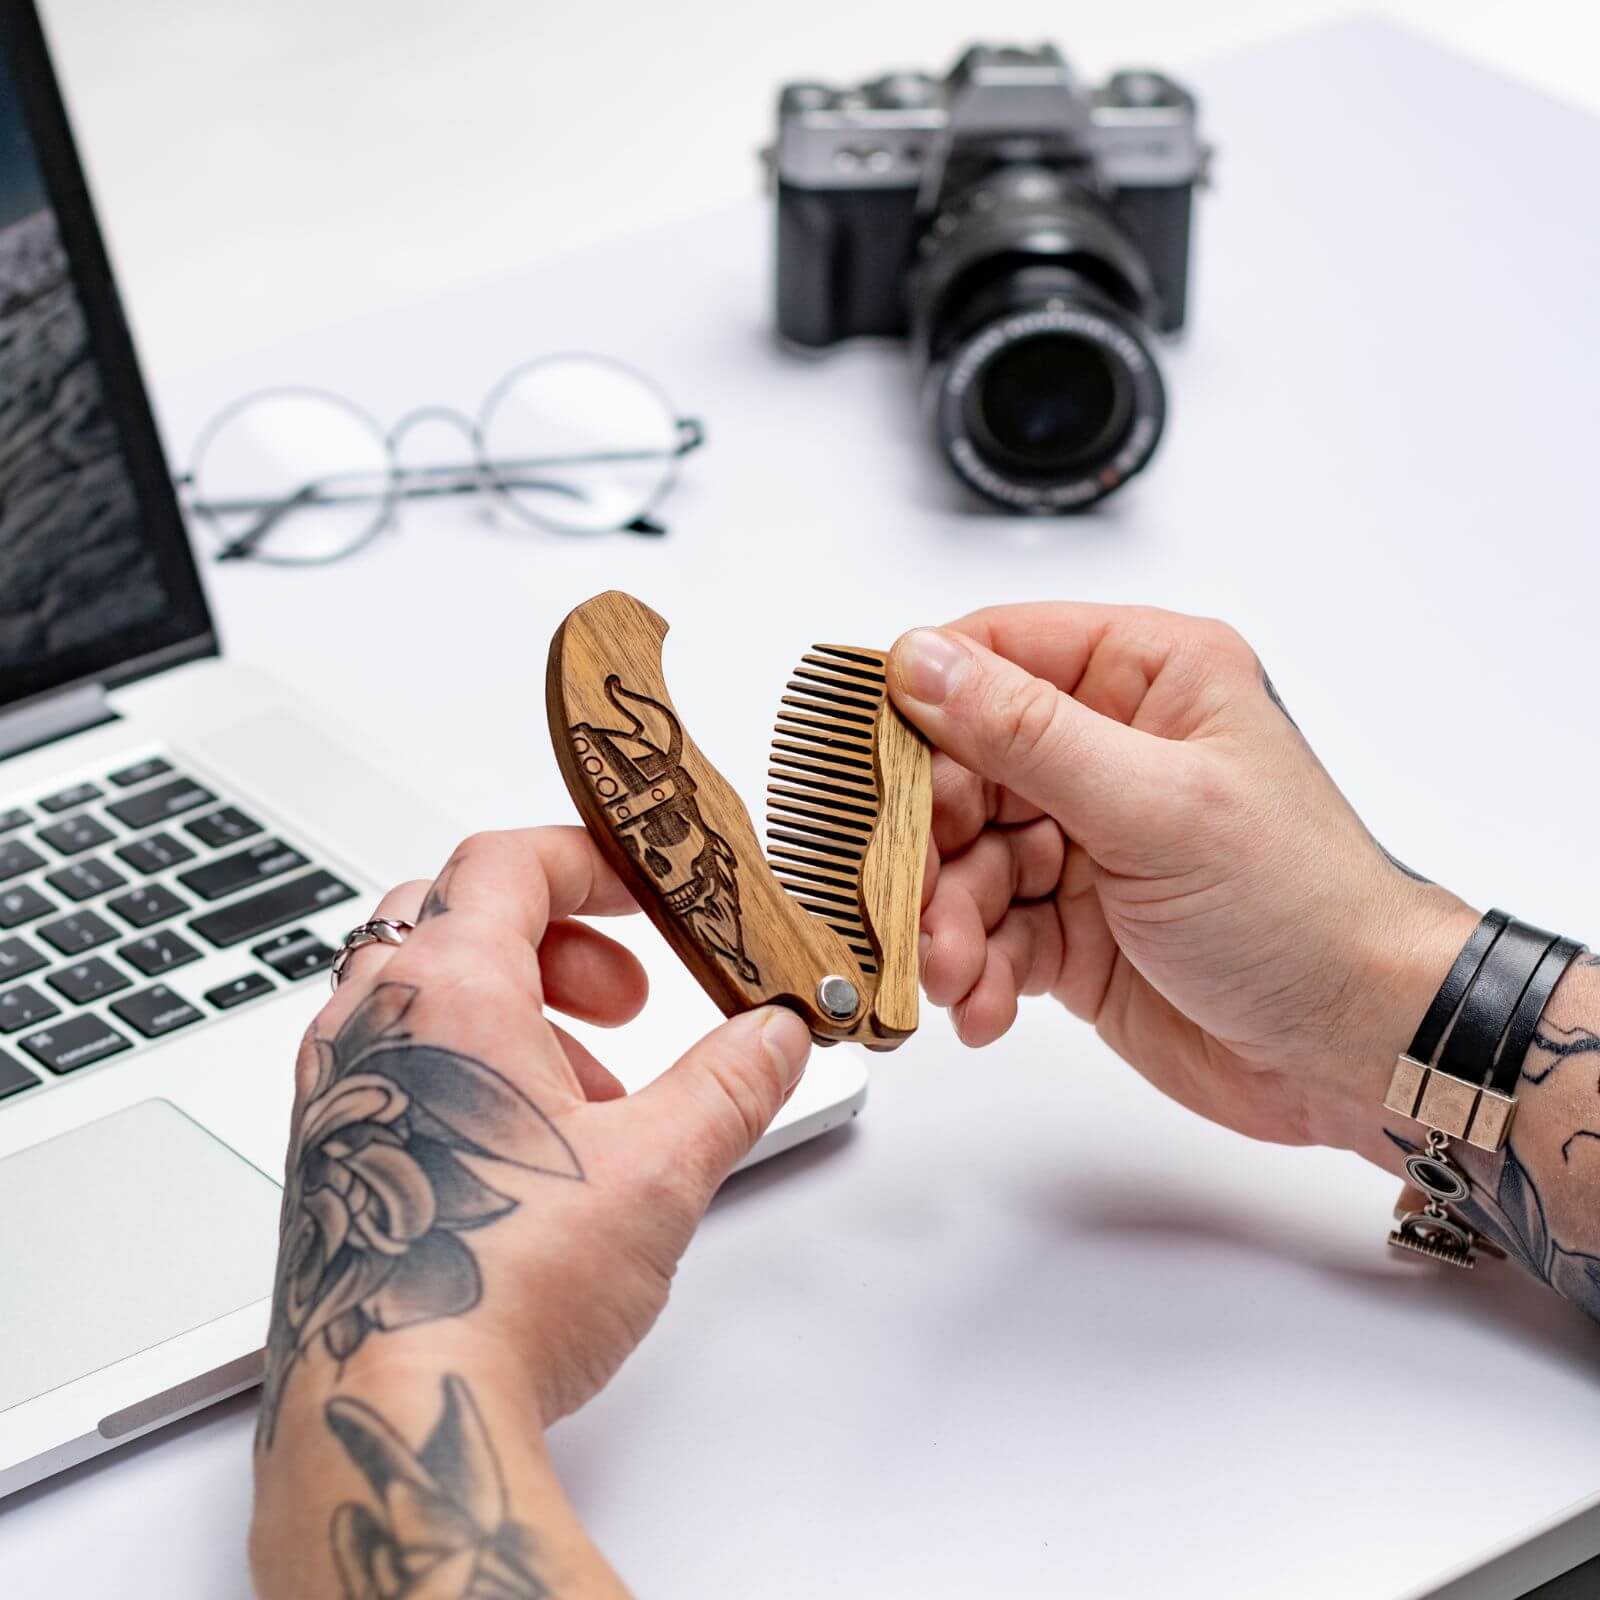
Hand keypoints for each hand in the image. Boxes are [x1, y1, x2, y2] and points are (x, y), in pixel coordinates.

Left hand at [260, 826, 810, 1439]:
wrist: (394, 1411)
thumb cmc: (495, 1283)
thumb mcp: (659, 1166)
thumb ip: (731, 1084)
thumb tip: (774, 1038)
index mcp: (444, 989)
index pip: (505, 860)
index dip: (588, 862)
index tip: (645, 892)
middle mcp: (370, 1025)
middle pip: (457, 915)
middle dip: (559, 943)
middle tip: (626, 1000)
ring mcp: (335, 1092)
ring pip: (424, 992)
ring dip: (517, 1010)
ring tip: (594, 1094)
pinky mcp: (330, 1157)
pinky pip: (398, 1064)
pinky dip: (470, 1068)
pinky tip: (535, 1152)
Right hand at [887, 604, 1477, 1164]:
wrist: (1353, 1049)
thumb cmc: (1301, 909)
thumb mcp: (1155, 806)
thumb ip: (1026, 733)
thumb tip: (922, 663)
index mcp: (1148, 679)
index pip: (997, 654)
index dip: (920, 705)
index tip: (864, 763)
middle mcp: (1112, 749)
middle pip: (961, 767)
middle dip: (930, 842)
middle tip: (911, 897)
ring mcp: (1089, 839)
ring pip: (964, 858)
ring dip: (946, 920)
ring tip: (956, 970)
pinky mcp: (1074, 923)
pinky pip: (987, 929)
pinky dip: (974, 968)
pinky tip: (986, 1002)